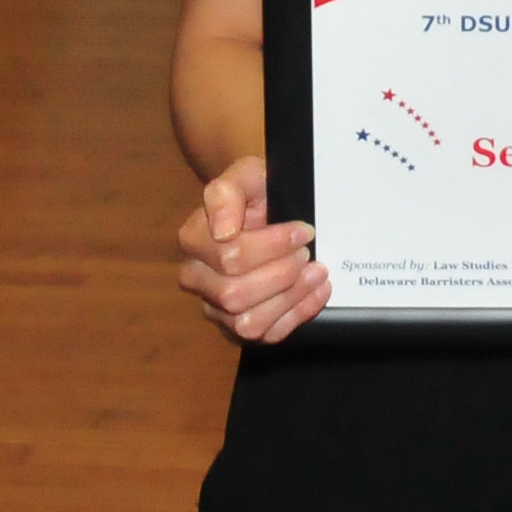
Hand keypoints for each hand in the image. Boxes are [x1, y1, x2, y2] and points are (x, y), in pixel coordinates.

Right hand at [173, 156, 329, 344]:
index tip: (303, 231)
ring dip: (291, 299)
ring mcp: (215, 308)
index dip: (273, 245)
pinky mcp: (237, 328)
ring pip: (248, 324)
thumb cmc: (255, 192)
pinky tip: (317, 293)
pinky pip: (266, 335)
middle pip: (235, 294)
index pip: (230, 255)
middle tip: (308, 254)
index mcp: (194, 239)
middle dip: (282, 274)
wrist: (262, 209)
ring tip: (317, 274)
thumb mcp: (244, 175)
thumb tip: (222, 230)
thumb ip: (226, 193)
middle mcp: (196, 278)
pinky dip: (298, 315)